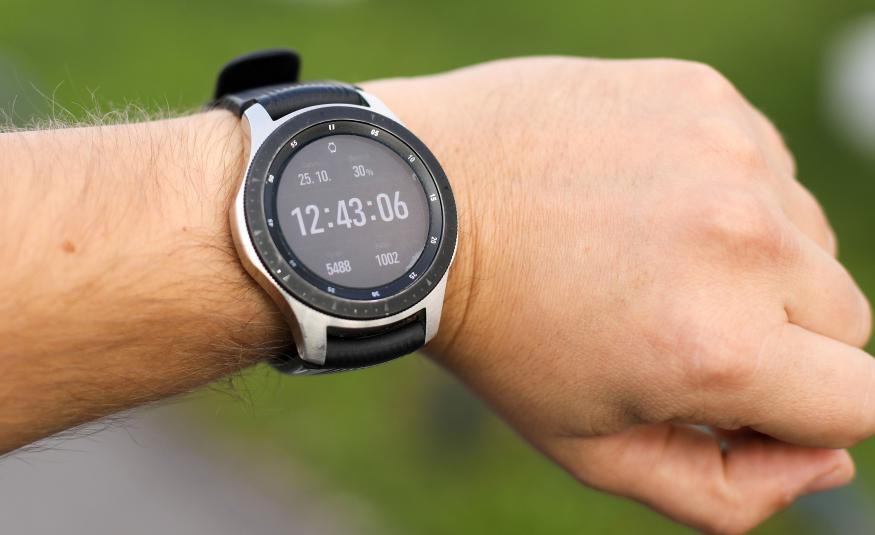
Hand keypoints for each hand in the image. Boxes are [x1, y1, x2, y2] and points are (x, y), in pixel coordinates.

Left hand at [366, 57, 872, 533]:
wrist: (421, 206)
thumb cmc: (500, 335)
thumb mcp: (589, 448)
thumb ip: (723, 490)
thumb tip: (825, 463)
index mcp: (716, 348)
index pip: (860, 404)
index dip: (806, 412)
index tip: (743, 395)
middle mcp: (742, 243)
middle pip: (844, 319)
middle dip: (779, 338)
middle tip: (674, 319)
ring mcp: (727, 154)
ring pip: (806, 237)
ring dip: (752, 259)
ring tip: (645, 254)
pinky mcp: (702, 95)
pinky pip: (764, 165)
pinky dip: (724, 191)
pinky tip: (640, 197)